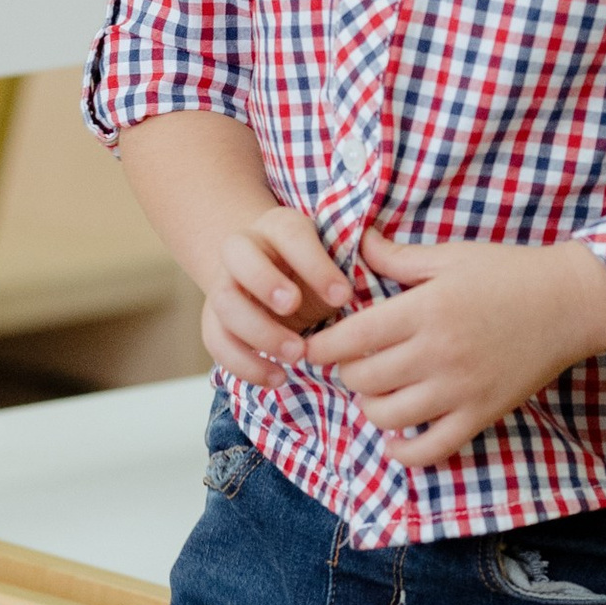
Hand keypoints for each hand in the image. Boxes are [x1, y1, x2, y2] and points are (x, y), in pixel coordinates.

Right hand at [202, 200, 351, 384]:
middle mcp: (243, 249)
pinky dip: (244, 363)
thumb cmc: (316, 272)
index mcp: (277, 226)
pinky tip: (277, 377)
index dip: (314, 264)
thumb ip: (357, 261)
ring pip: (223, 302)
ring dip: (257, 331)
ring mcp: (224, 284)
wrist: (275, 280)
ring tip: (296, 355)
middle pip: (237, 256)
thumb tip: (390, 260)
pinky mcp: (215, 321)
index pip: (289, 234)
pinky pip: (217, 342)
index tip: (343, 296)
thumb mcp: (336, 259)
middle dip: (266, 283)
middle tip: (296, 309)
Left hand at [306, 227, 605, 464]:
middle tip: (354, 362)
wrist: (569, 302)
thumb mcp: (450, 255)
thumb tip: (355, 244)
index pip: (352, 338)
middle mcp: (437, 353)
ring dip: (371, 406)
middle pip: (363, 379)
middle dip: (347, 372)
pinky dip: (404, 452)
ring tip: (376, 392)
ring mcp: (459, 389)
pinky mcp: (480, 414)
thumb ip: (397, 257)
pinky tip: (394, 441)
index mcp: (425, 310)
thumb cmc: (508, 273)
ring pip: (387, 416)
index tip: (314, 347)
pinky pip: (431, 449)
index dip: (323, 347)